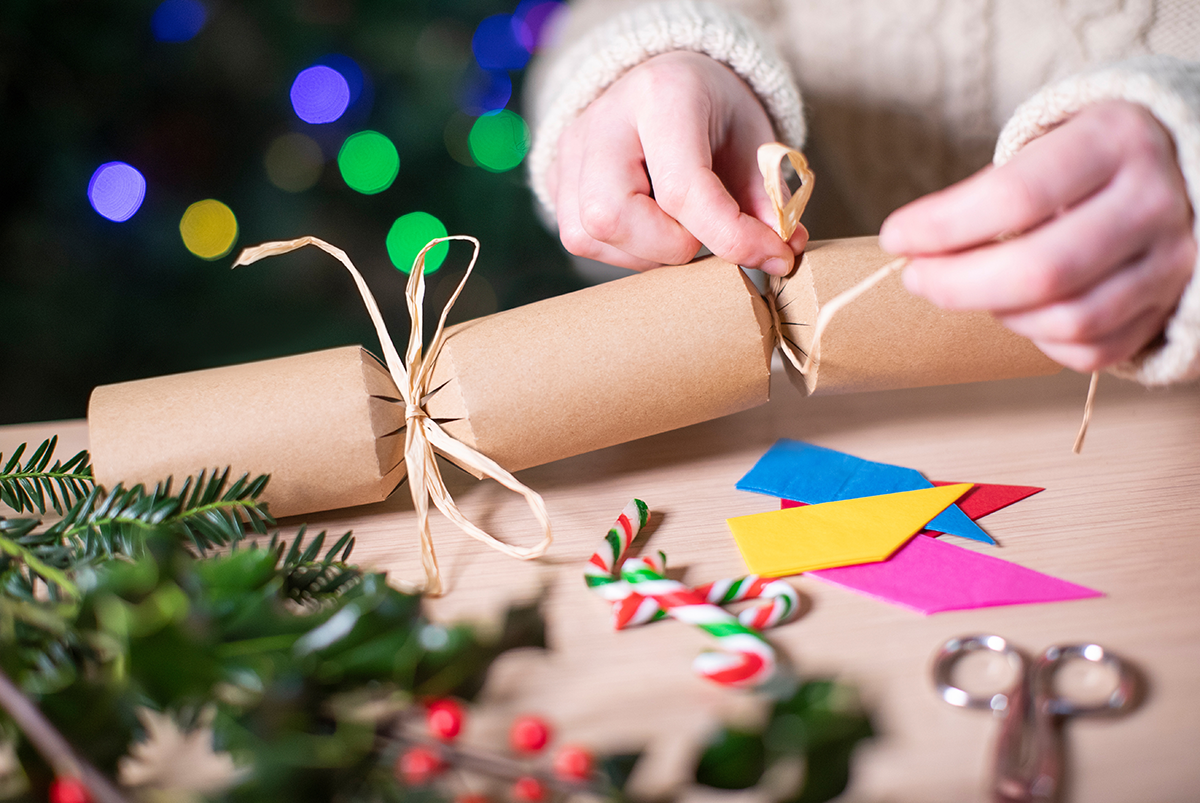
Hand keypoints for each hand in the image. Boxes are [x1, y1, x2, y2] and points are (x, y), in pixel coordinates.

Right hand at [547, 51, 805, 274]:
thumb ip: (767, 199)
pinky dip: (625, 250)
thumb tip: (777, 256)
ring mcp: (570, 149)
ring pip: (590, 234)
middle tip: (705, 235)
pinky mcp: (556, 177)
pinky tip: (652, 229)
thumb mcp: (755, 143)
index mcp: (661, 96)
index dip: (732, 238)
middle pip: (613, 216)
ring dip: (648, 253)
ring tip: (681, 230)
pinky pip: (581, 237)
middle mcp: (604, 119)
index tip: (774, 256)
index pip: (683, 190)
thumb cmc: (714, 112)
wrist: (667, 79)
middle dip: (671, 247)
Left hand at [879, 100, 1195, 371]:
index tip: (896, 237)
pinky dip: (1041, 341)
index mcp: (1114, 141)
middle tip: (917, 278)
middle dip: (958, 285)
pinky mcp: (1172, 304)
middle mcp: (1152, 201)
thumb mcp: (1053, 141)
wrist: (1192, 163)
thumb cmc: (1095, 156)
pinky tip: (1018, 313)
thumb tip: (914, 244)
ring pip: (1068, 319)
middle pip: (1040, 271)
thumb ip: (992, 190)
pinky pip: (1095, 349)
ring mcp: (1172, 259)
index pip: (1013, 196)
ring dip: (998, 314)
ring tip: (969, 290)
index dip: (941, 227)